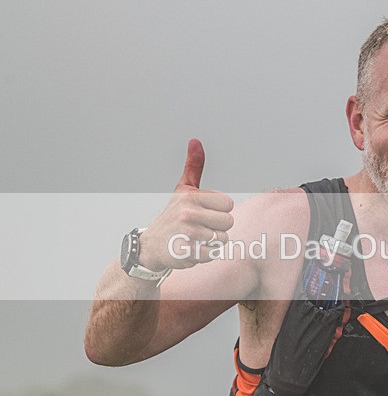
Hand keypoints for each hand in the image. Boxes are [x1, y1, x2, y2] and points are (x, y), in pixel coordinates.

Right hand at [138, 139, 234, 269]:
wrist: (151, 246)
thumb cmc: (173, 215)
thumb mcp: (183, 189)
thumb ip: (194, 167)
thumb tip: (195, 140)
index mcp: (191, 196)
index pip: (228, 204)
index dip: (219, 211)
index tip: (203, 213)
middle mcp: (188, 212)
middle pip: (228, 222)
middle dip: (217, 228)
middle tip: (199, 228)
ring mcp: (186, 232)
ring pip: (222, 239)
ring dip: (212, 242)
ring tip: (195, 239)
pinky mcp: (185, 252)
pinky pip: (213, 254)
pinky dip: (205, 255)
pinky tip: (191, 250)